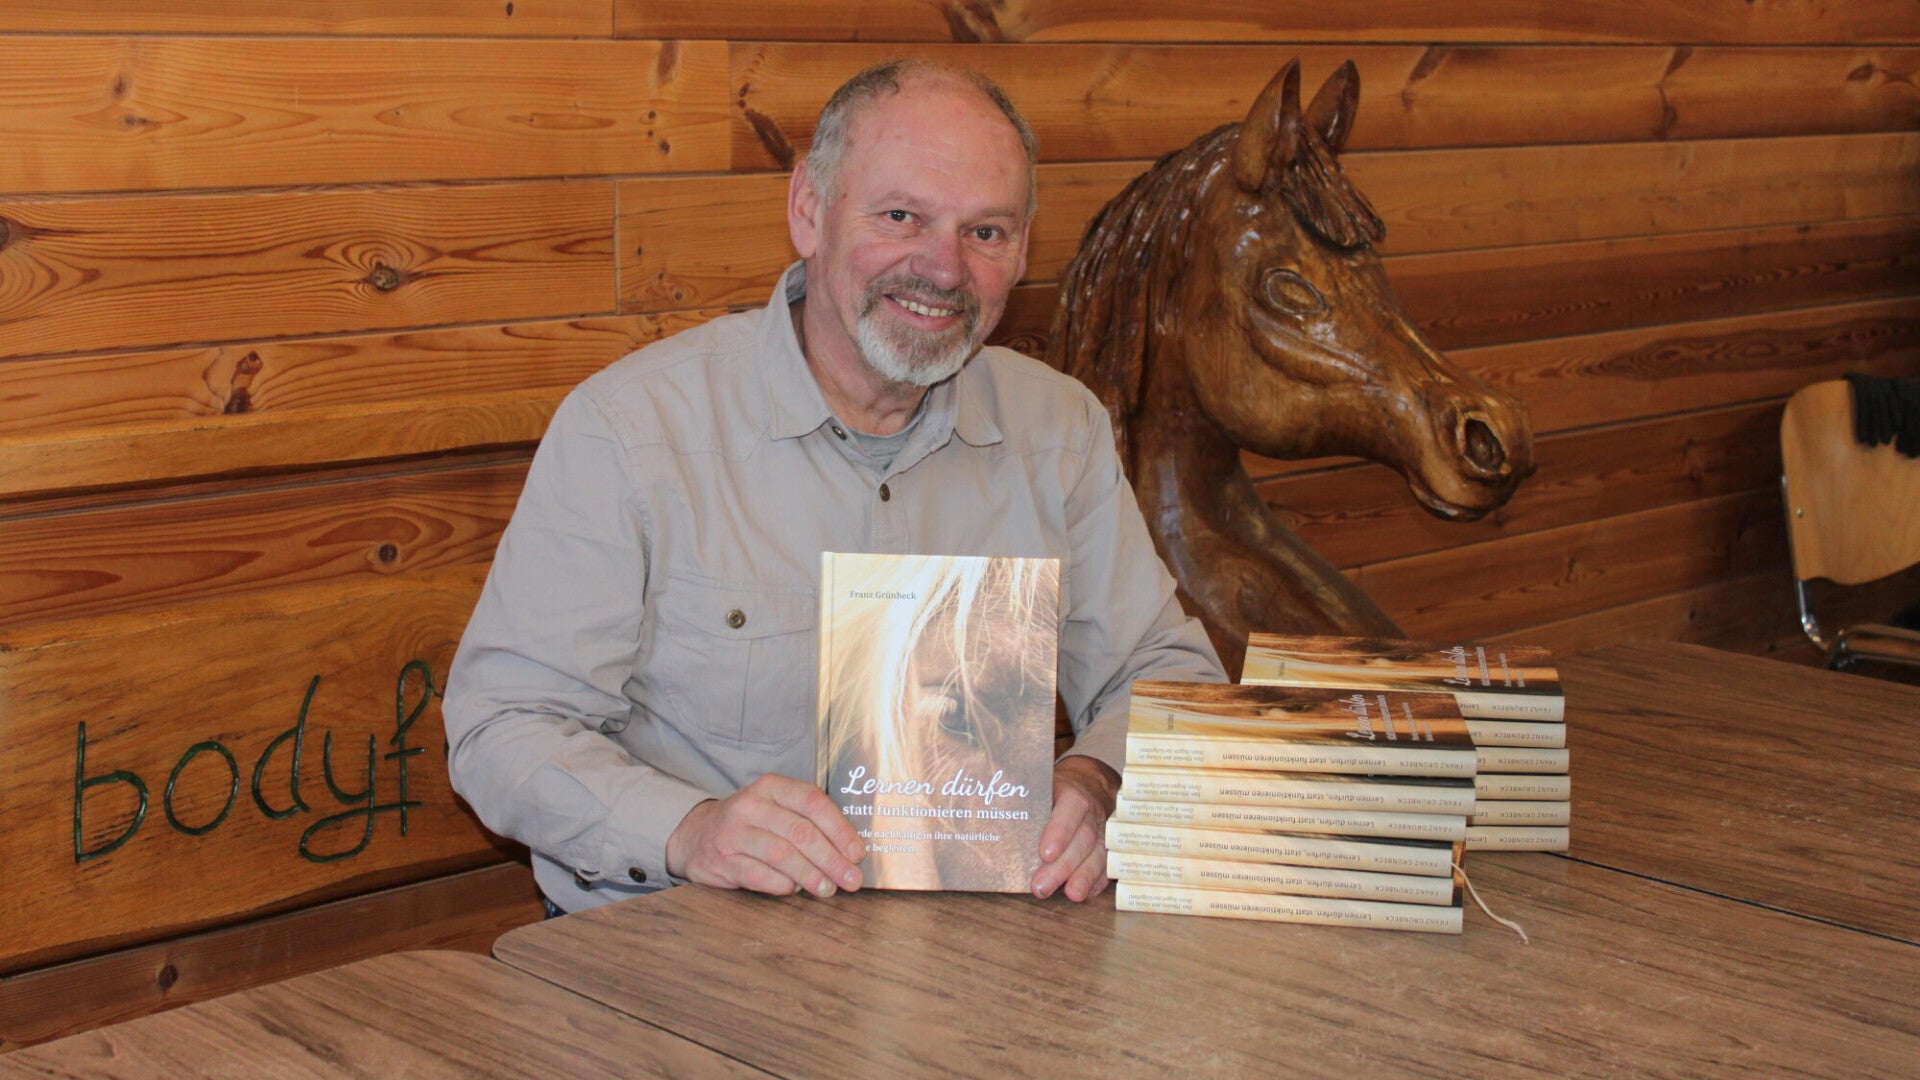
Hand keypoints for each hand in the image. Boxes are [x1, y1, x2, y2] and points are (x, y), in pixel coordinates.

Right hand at [665, 774, 865, 896]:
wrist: (695, 835)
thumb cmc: (750, 824)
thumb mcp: (775, 808)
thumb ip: (808, 821)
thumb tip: (850, 851)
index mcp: (771, 787)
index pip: (812, 802)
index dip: (839, 829)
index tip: (858, 853)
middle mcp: (750, 805)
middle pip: (800, 832)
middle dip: (831, 859)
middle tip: (852, 879)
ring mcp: (732, 833)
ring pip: (781, 854)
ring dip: (810, 875)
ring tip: (828, 889)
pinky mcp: (721, 861)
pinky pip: (759, 875)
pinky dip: (782, 885)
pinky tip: (795, 890)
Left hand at [1030, 754, 1119, 901]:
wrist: (1088, 786)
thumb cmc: (1055, 791)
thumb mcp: (1041, 784)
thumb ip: (1024, 797)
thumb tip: (996, 809)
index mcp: (1073, 793)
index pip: (1071, 808)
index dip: (1060, 831)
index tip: (1044, 854)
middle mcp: (1091, 813)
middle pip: (1082, 839)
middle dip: (1063, 866)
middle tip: (1041, 887)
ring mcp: (1103, 832)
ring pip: (1098, 855)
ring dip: (1083, 877)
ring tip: (1071, 895)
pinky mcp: (1108, 849)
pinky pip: (1107, 866)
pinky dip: (1097, 882)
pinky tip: (1085, 893)